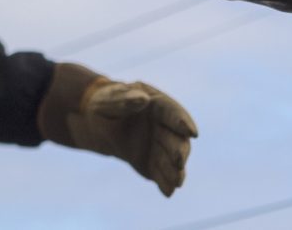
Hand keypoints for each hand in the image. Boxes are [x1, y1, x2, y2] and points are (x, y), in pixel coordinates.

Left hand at [37, 63, 197, 196]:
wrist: (99, 123)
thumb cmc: (105, 105)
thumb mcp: (108, 101)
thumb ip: (123, 100)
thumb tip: (143, 100)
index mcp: (157, 104)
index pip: (173, 112)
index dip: (182, 122)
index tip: (192, 133)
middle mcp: (165, 125)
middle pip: (177, 139)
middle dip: (179, 151)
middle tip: (179, 162)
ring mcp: (161, 144)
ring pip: (172, 159)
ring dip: (176, 170)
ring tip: (177, 183)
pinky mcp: (153, 162)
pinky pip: (161, 173)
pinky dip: (165, 182)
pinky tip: (168, 192)